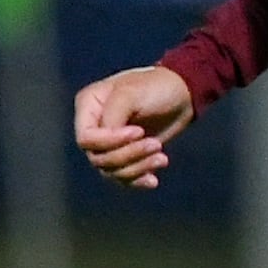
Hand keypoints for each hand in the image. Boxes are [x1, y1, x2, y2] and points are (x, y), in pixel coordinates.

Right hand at [73, 64, 193, 189]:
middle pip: (98, 158)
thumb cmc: (155, 87)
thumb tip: (107, 141)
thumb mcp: (131, 93)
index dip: (109, 141)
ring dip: (138, 167)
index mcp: (88, 106)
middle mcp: (94, 127)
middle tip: (156, 144)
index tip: (139, 131)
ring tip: (162, 157)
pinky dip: (138, 180)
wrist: (182, 94)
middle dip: (128, 155)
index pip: (86, 138)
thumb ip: (113, 115)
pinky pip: (123, 178)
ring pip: (111, 171)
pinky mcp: (125, 156)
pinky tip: (153, 179)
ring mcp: (108, 144)